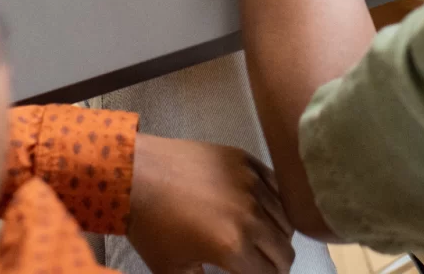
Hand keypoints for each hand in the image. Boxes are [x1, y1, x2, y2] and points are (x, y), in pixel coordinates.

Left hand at [127, 134, 294, 273]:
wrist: (139, 173)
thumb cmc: (152, 226)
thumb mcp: (174, 271)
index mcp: (233, 245)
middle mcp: (250, 214)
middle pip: (285, 250)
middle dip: (276, 265)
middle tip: (261, 266)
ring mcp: (251, 182)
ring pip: (285, 218)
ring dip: (277, 235)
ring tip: (260, 239)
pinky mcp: (246, 160)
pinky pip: (276, 187)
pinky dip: (275, 204)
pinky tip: (260, 210)